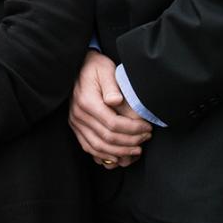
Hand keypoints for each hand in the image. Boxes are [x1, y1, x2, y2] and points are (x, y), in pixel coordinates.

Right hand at [68, 50, 152, 168]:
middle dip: (130, 142)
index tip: (147, 128)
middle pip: (107, 138)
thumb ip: (111, 85)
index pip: (113, 124)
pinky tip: (118, 156)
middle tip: (145, 139)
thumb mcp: (105, 69)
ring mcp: (75, 123)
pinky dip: (104, 155)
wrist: (78, 67)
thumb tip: (115, 101)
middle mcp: (79, 115)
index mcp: (87, 102)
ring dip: (119, 152)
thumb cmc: (95, 67)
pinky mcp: (76, 127)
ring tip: (136, 150)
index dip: (133, 129)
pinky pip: (89, 147)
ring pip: (98, 147)